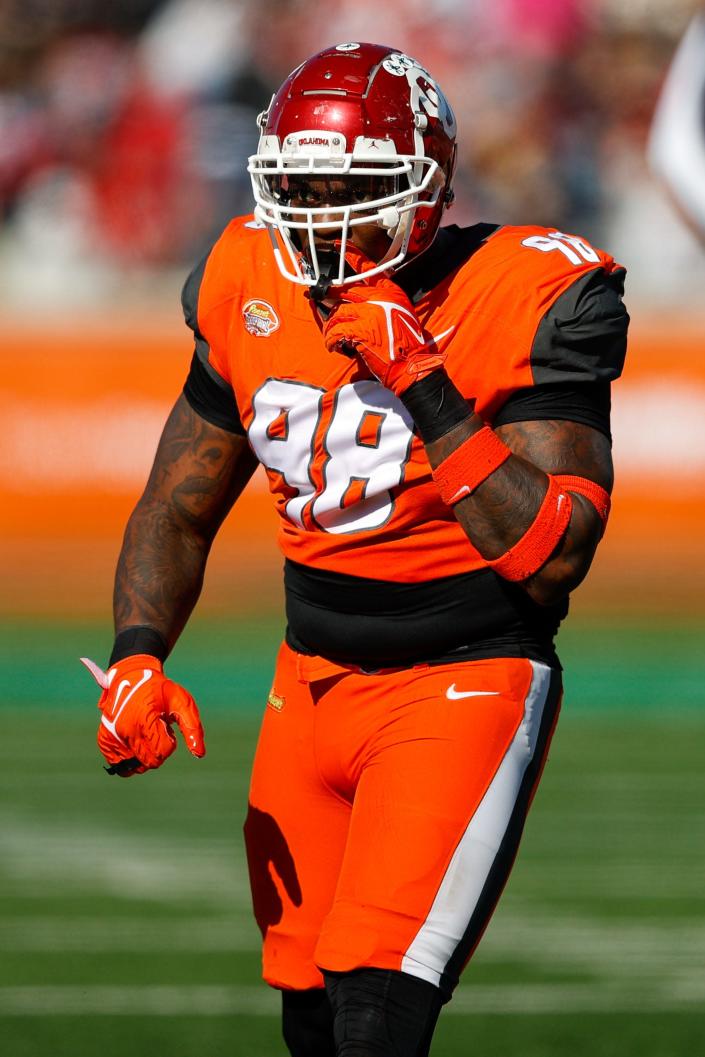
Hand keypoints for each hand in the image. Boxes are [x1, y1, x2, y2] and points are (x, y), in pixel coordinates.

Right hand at [81, 654, 204, 776]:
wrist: (131, 676)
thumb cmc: (159, 690)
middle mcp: (126, 730)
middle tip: (156, 730)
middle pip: (149, 762)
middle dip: (158, 750)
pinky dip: (128, 758)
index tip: (167, 726)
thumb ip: (192, 728)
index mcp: (145, 720)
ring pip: (133, 766)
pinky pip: (117, 763)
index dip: (170, 742)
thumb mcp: (182, 702)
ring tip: (145, 735)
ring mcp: (113, 735)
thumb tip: (199, 754)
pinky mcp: (104, 739)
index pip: (162, 751)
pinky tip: (134, 741)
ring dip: (143, 756)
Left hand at [322, 248, 445, 395]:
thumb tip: (359, 300)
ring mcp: (369, 312)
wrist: (412, 364)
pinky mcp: (361, 330)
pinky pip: (335, 330)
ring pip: (337, 312)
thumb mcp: (400, 313)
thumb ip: (383, 302)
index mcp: (391, 291)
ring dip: (330, 326)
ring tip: (332, 337)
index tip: (338, 246)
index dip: (351, 255)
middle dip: (327, 295)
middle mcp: (380, 297)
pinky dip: (331, 340)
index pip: (368, 268)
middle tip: (314, 296)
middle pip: (344, 289)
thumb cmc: (406, 344)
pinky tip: (334, 346)